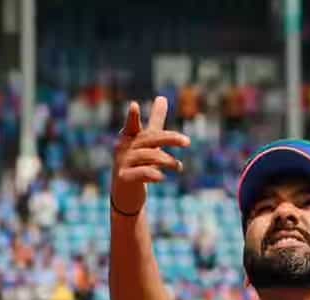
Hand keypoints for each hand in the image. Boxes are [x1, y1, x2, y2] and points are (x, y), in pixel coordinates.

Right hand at [111, 96, 189, 215]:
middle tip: (187, 142)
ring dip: (166, 160)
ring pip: (147, 156)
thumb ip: (155, 120)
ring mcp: (122, 163)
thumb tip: (162, 97)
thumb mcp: (148, 140)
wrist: (126, 192)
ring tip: (179, 167)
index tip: (134, 105)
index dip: (132, 117)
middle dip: (169, 139)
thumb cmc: (139, 160)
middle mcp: (124, 147)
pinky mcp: (124, 178)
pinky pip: (140, 173)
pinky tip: (162, 177)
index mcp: (130, 136)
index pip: (132, 125)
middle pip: (149, 139)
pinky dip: (152, 174)